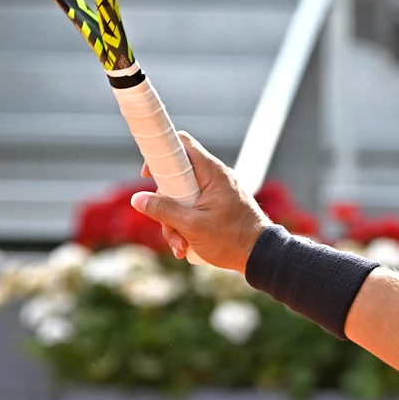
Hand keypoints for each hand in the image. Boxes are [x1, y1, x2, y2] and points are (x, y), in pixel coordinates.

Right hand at [130, 132, 269, 270]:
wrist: (261, 255)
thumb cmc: (231, 239)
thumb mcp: (192, 226)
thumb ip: (163, 210)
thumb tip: (137, 199)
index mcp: (212, 172)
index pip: (182, 144)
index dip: (160, 153)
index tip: (148, 174)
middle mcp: (214, 177)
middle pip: (176, 178)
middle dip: (165, 206)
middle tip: (166, 225)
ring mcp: (216, 192)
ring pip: (182, 199)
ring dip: (174, 224)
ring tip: (180, 246)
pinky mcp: (218, 207)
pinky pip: (193, 209)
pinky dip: (186, 226)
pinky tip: (185, 247)